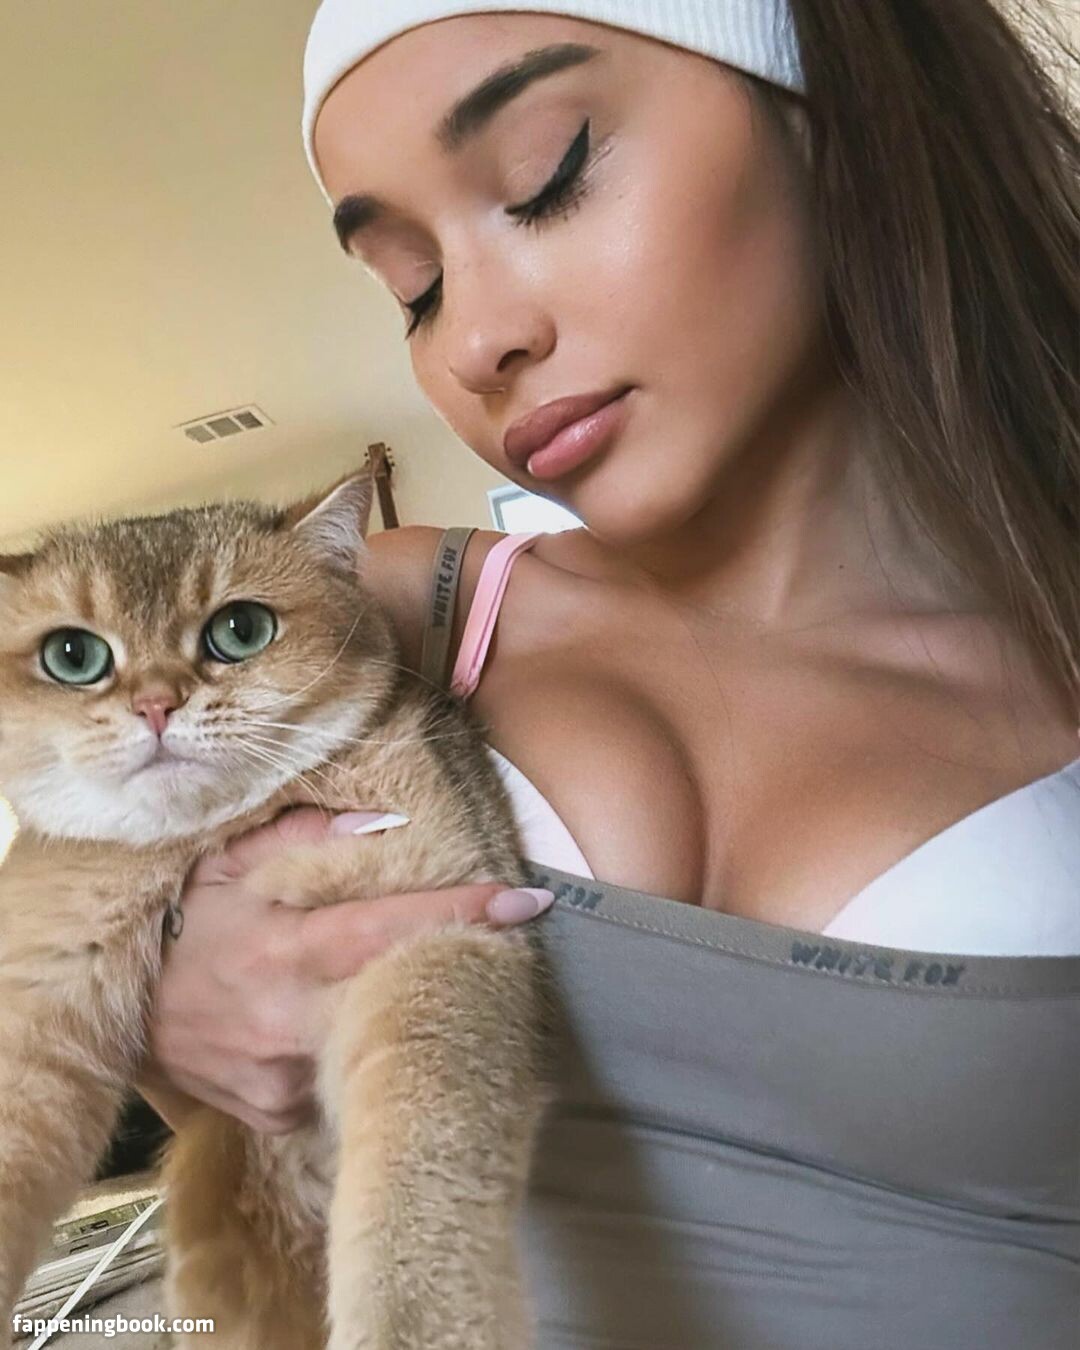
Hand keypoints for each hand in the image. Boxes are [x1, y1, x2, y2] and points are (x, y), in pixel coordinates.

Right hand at [137, 807, 553, 1134]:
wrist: (113, 1016)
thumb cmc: (179, 928)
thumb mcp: (226, 865)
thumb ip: (305, 836)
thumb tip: (386, 824)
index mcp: (284, 950)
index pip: (387, 928)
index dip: (459, 913)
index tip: (528, 903)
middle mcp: (290, 1022)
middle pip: (400, 997)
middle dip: (444, 970)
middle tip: (481, 944)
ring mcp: (284, 1080)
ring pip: (373, 1044)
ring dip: (388, 1013)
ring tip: (372, 985)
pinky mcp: (278, 1115)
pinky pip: (337, 1081)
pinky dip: (346, 1051)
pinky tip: (329, 1027)